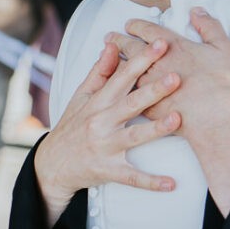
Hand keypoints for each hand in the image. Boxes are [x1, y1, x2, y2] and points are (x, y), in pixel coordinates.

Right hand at [35, 40, 181, 228]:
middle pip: (130, 103)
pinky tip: (171, 183)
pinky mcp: (108, 170)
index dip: (141, 60)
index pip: (122, 76)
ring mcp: (105, 147)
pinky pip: (132, 176)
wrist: (51, 165)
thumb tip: (112, 45)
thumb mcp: (81, 97)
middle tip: (176, 78)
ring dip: (155, 129)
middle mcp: (101, 122)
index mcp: (99, 102)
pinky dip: (151, 182)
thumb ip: (100, 72)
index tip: (161, 45)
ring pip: (133, 137)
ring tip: (178, 120)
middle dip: (153, 90)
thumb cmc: (73, 126)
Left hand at [107, 8, 229, 214]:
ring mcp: (148, 86)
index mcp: (173, 47)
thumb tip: (197, 10)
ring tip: (105, 58)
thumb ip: (209, 26)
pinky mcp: (146, 106)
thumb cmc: (220, 82)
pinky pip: (127, 95)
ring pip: (124, 71)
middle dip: (118, 41)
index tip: (129, 24)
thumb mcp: (222, 48)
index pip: (149, 31)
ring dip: (113, 63)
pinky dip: (118, 89)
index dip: (137, 26)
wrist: (213, 117)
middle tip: (109, 37)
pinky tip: (113, 89)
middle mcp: (155, 64)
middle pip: (130, 48)